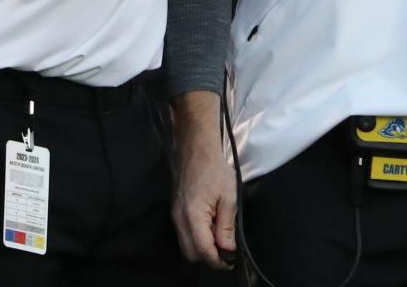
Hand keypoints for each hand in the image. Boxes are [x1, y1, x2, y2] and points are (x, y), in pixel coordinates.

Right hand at [171, 93, 237, 269]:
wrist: (196, 147)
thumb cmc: (214, 167)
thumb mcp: (228, 196)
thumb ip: (226, 225)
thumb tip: (228, 249)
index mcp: (193, 216)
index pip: (203, 250)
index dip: (218, 260)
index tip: (231, 260)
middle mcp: (179, 218)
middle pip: (191, 253)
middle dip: (208, 255)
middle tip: (226, 246)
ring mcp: (175, 214)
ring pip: (186, 243)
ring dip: (202, 244)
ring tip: (219, 230)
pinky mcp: (175, 208)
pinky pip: (183, 231)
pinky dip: (196, 233)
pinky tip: (210, 220)